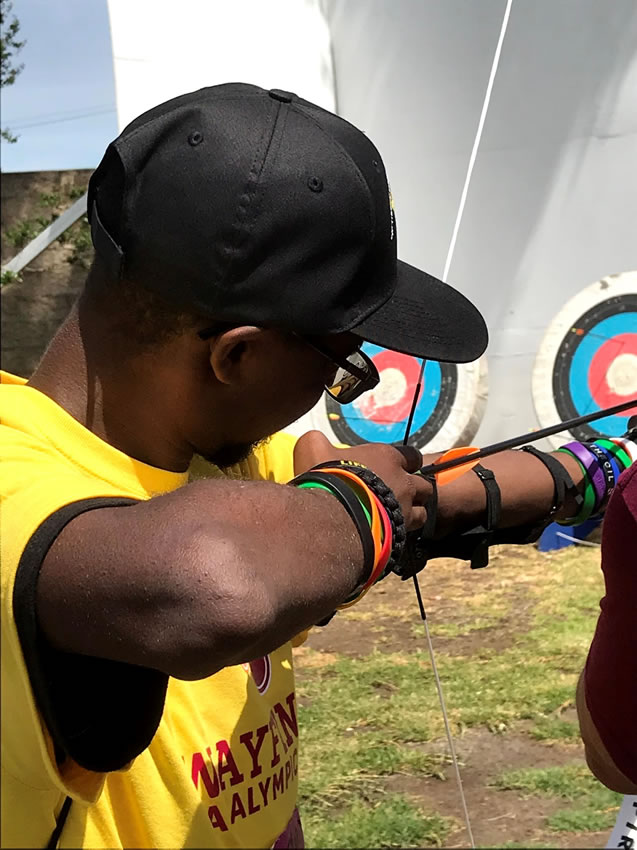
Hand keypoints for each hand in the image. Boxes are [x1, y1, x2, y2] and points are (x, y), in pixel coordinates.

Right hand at [293, 431, 432, 530]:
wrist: (332, 516)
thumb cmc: (327, 478)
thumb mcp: (312, 448)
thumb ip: (317, 441)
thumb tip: (315, 440)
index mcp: (387, 457)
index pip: (412, 456)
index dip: (406, 462)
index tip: (394, 468)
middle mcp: (403, 482)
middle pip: (424, 485)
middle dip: (414, 490)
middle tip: (396, 495)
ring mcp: (404, 509)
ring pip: (422, 513)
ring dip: (412, 514)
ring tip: (394, 517)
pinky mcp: (399, 534)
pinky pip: (409, 535)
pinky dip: (400, 534)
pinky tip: (385, 534)